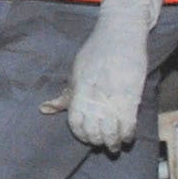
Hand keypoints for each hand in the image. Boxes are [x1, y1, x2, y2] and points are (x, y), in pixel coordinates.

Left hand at [68, 0, 168, 152]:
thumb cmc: (97, 51)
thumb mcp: (77, 71)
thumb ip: (66, 94)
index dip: (81, 134)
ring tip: (115, 145)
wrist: (120, 33)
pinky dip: (128, 134)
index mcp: (79, 89)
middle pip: (93, 131)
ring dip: (113, 143)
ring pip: (111, 132)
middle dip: (98, 141)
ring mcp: (113, 97)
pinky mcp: (132, 96)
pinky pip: (129, 124)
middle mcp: (94, 96)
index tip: (87, 137)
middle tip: (102, 143)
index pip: (74, 122)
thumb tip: (45, 109)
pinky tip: (128, 136)